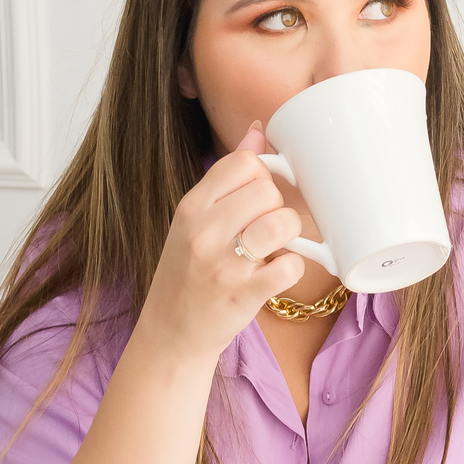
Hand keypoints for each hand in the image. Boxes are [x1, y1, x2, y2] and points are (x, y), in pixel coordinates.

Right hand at [137, 123, 304, 363]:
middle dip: (277, 208)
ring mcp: (223, 265)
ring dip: (289, 237)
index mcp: (192, 207)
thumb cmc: (188, 273)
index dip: (262, 176)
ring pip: (282, 223)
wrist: (170, 333)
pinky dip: (292, 268)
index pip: (243, 162)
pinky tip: (276, 273)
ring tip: (274, 250)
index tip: (258, 198)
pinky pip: (290, 266)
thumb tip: (259, 130)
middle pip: (267, 190)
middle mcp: (203, 232)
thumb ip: (228, 176)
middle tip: (266, 229)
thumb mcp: (195, 220)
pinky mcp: (243, 295)